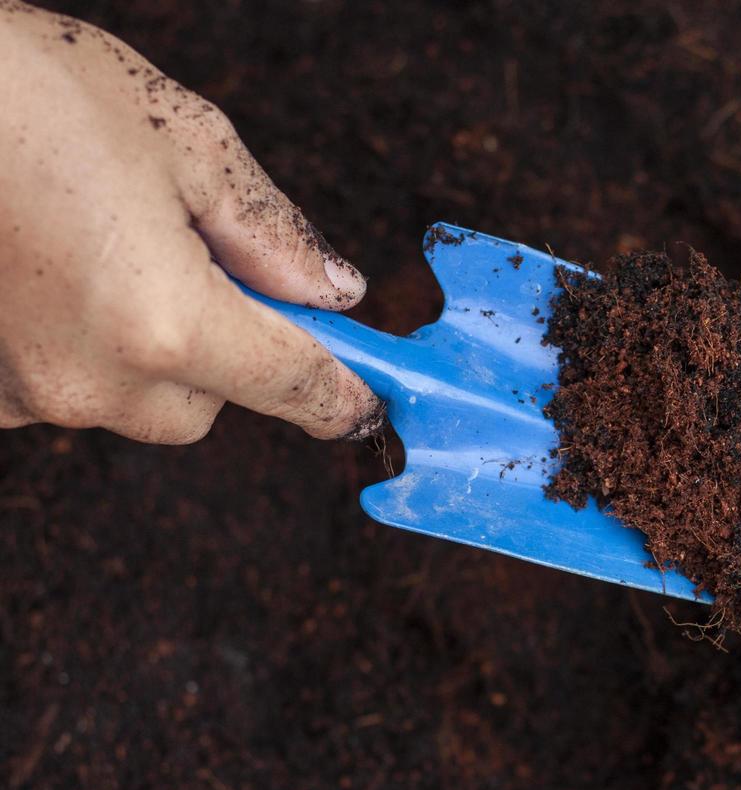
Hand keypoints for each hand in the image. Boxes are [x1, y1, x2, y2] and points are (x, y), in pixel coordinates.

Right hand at [0, 3, 380, 443]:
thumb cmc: (24, 91)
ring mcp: (23, 394)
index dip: (340, 395)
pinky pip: (60, 389)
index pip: (291, 384)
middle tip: (192, 259)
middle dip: (221, 351)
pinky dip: (72, 347)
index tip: (368, 406)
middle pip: (205, 408)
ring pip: (131, 400)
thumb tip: (333, 292)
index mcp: (167, 322)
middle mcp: (95, 381)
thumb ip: (273, 234)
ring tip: (96, 245)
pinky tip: (45, 271)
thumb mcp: (185, 141)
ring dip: (142, 347)